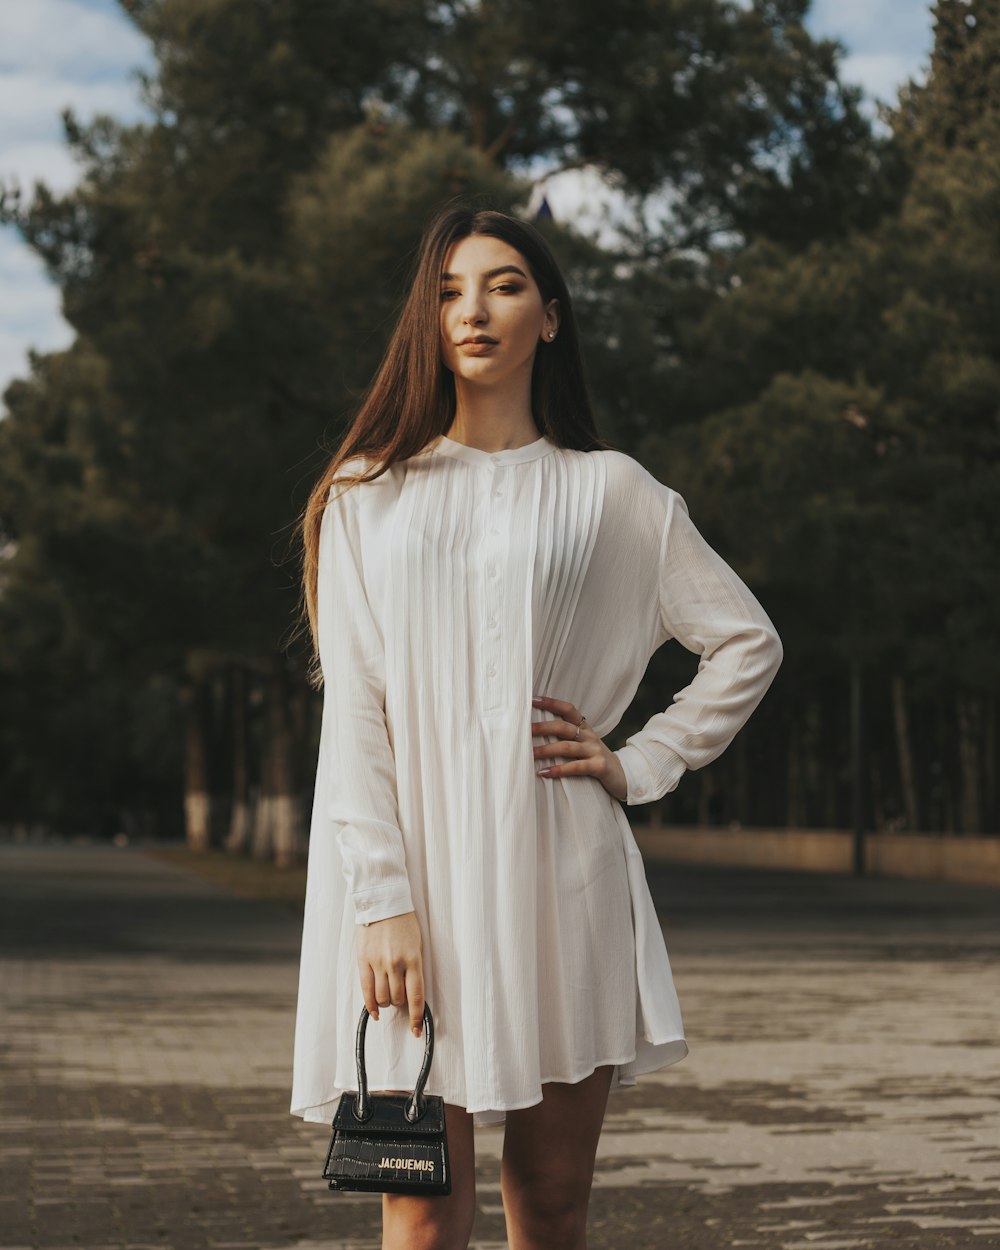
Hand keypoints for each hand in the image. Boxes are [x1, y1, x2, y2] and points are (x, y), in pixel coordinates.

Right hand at [356, 910, 425, 1036]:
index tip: (417, 1029)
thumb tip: (411, 993)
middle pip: (398, 999)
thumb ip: (414, 968)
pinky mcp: (363, 960)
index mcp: (413, 959)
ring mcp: (378, 963)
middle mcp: (395, 963)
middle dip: (400, 1003)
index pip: (416, 996)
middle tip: (400, 998)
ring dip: (386, 1002)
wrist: (383, 902)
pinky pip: (366, 990)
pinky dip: (371, 1005)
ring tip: (388, 997)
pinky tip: (375, 1011)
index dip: (416, 1016)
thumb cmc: (404, 922)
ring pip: (382, 998)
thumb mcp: (417, 944)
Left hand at [531, 694, 628, 801]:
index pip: (568, 709)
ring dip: (546, 750)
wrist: (624, 775)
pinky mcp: (599, 767)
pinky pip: (576, 767)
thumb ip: (565, 736)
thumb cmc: (594, 758)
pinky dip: (559, 770)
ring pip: (567, 747)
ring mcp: (595, 751)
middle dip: (543, 727)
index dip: (551, 703)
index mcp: (584, 727)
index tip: (532, 700)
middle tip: (524, 730)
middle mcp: (589, 736)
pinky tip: (543, 772)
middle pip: (564, 726)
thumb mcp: (582, 743)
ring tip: (530, 754)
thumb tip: (534, 731)